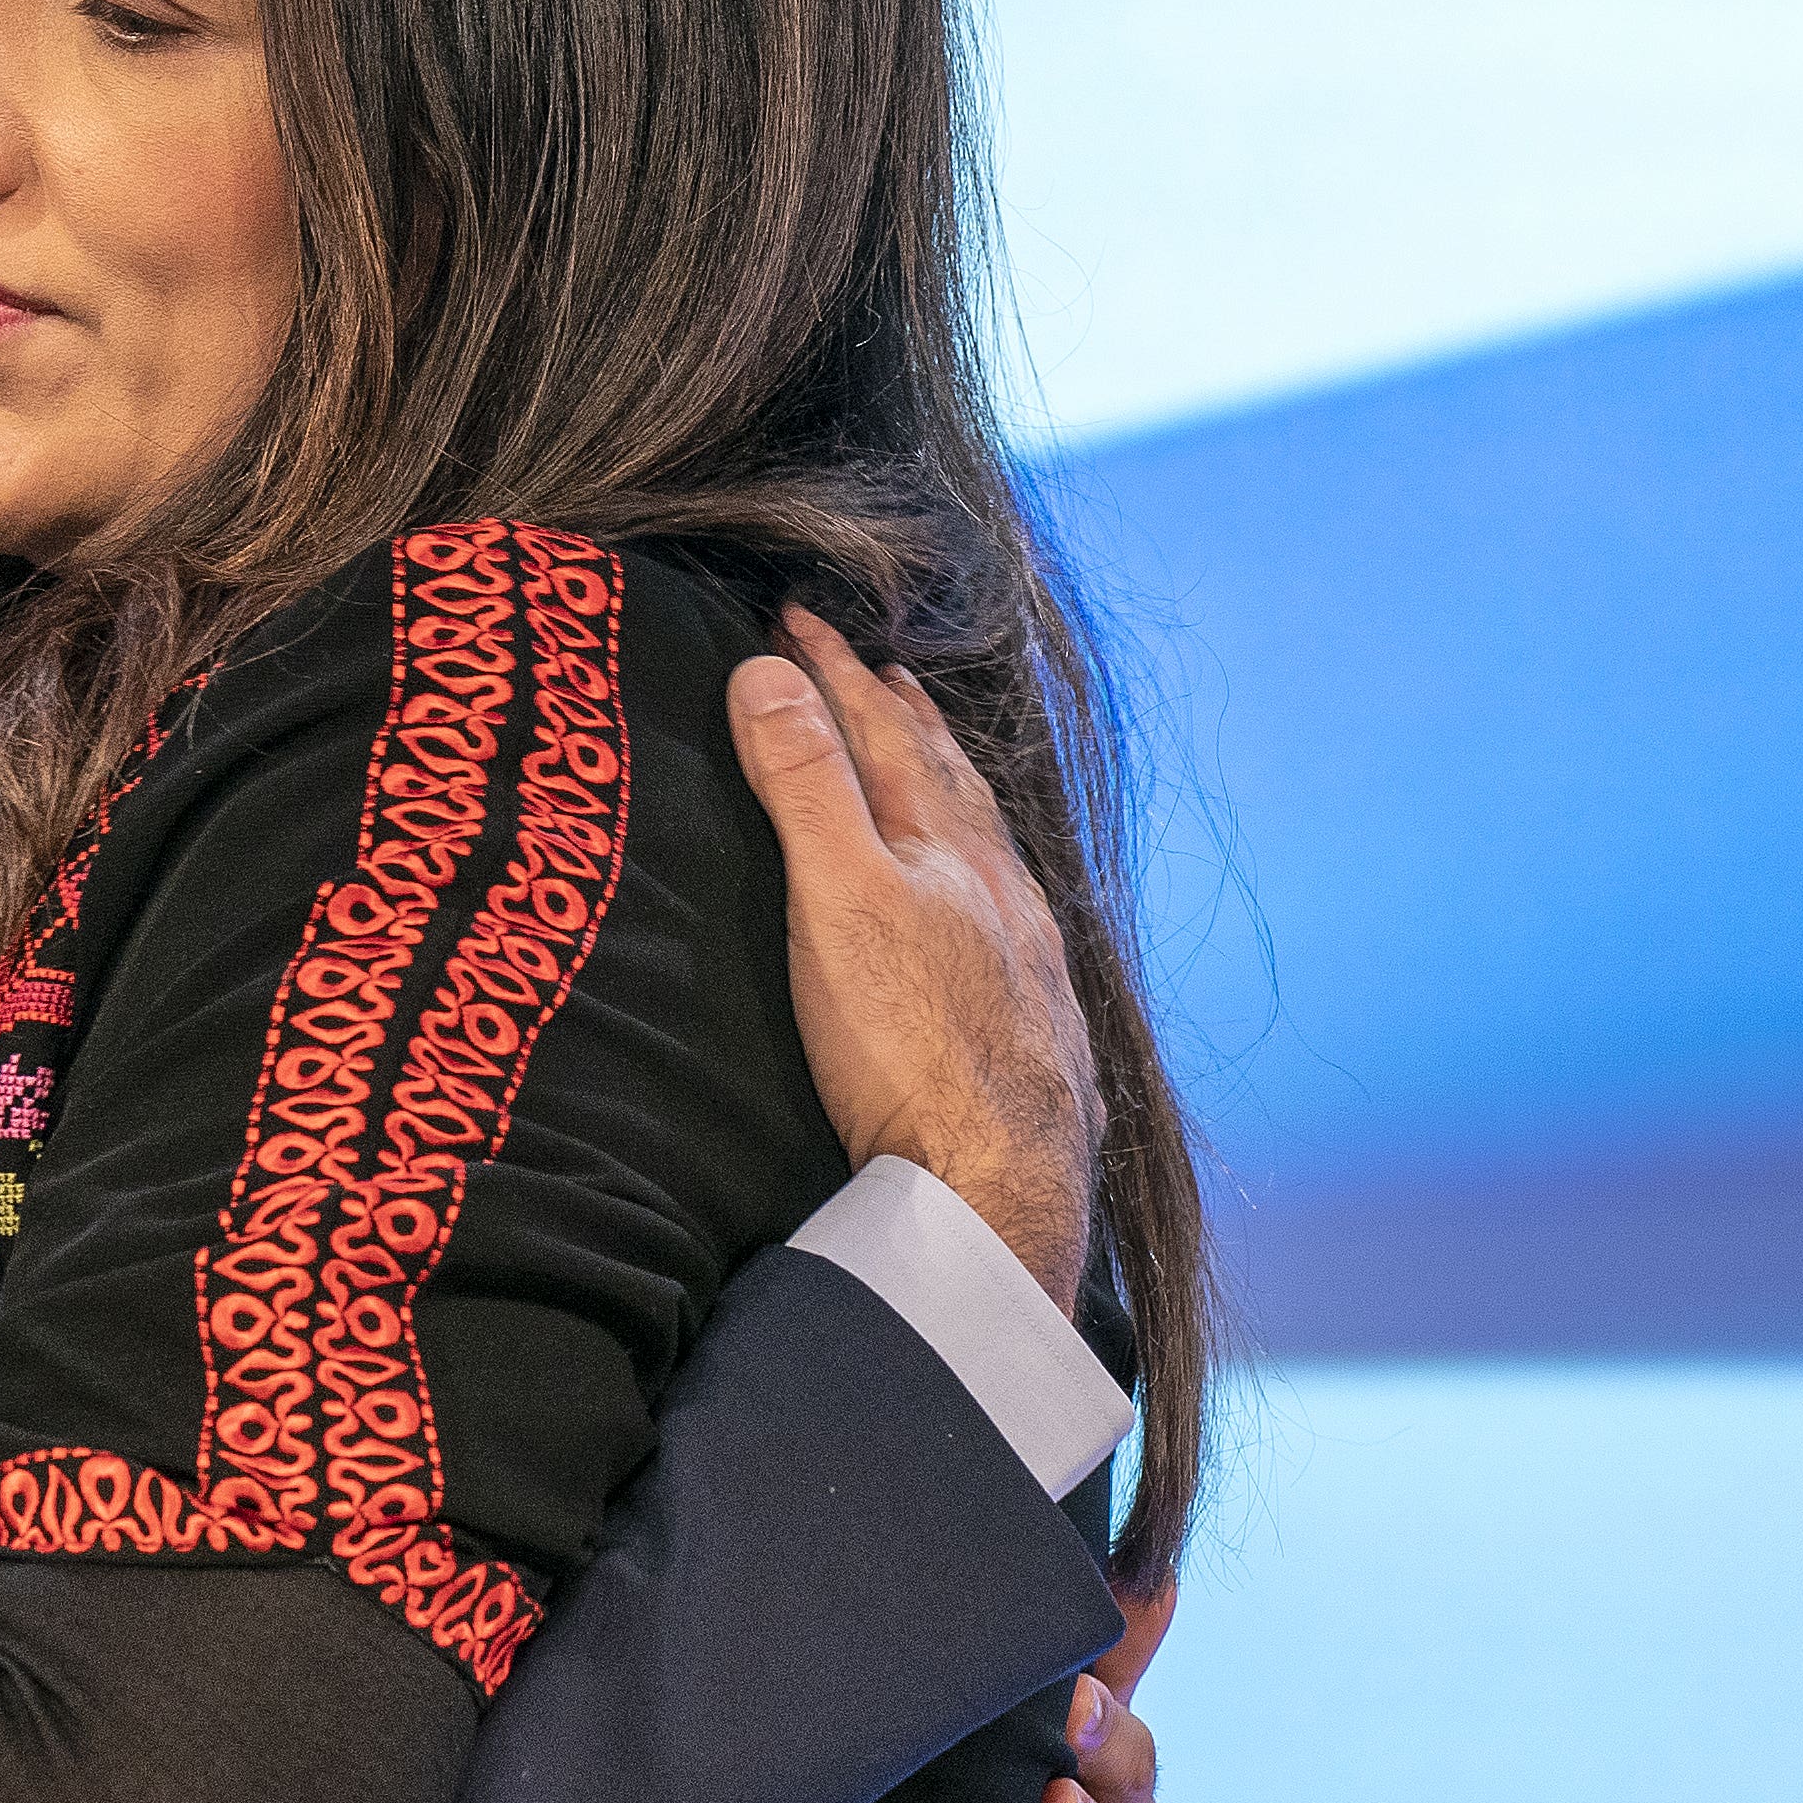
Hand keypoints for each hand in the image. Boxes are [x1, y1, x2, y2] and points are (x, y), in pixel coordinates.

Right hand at [723, 606, 1105, 1310]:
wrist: (1001, 1183)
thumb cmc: (911, 1044)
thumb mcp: (837, 898)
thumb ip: (806, 785)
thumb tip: (769, 674)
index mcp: (945, 847)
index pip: (881, 732)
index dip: (833, 671)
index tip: (795, 618)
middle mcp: (997, 887)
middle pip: (946, 775)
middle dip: (901, 713)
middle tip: (876, 665)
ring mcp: (1024, 954)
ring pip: (987, 839)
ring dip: (950, 783)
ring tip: (932, 754)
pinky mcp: (1033, 1021)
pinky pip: (1008, 906)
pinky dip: (982, 867)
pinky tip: (986, 897)